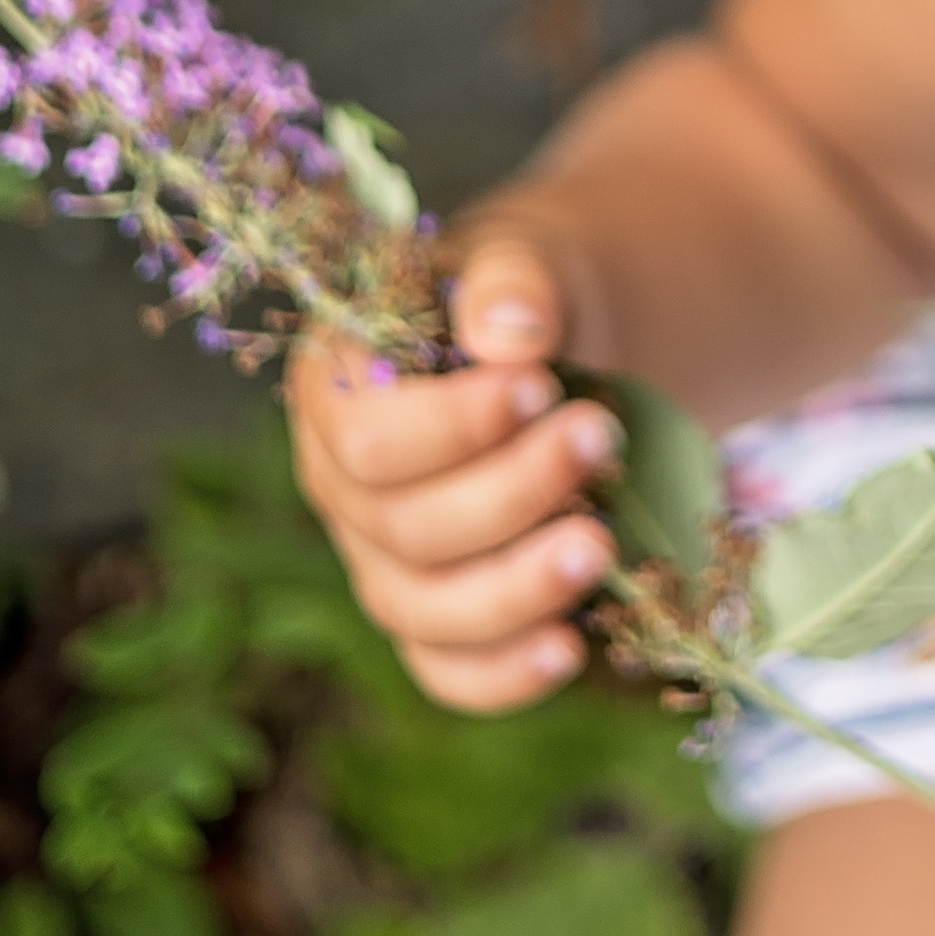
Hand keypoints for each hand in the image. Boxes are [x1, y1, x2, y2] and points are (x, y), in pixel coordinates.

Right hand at [287, 229, 619, 709]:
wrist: (554, 347)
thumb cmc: (520, 297)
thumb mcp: (521, 260)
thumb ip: (510, 281)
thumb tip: (512, 331)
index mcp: (333, 391)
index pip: (368, 439)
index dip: (453, 428)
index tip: (540, 387)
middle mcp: (340, 487)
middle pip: (404, 527)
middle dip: (512, 493)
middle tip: (602, 438)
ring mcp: (378, 561)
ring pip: (424, 610)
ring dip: (516, 589)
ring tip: (602, 546)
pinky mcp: (430, 618)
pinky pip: (447, 671)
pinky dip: (503, 675)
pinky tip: (571, 649)